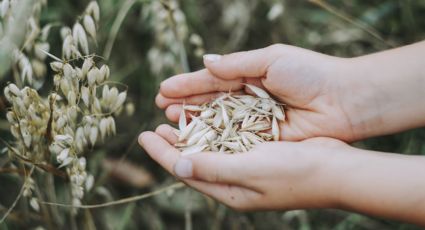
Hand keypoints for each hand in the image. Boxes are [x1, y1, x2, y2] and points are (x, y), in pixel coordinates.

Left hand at [138, 124, 347, 210]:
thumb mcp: (250, 170)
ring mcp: (248, 169)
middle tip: (154, 127)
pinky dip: (213, 131)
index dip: (162, 154)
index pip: (186, 171)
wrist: (336, 170)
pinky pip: (228, 143)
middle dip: (172, 145)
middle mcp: (235, 182)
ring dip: (191, 136)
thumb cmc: (295, 172)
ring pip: (210, 151)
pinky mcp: (260, 155)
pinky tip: (207, 119)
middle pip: (194, 162)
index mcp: (229, 191)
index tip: (143, 136)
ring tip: (174, 121)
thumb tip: (177, 165)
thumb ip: (213, 168)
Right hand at [156, 44, 360, 141]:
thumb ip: (236, 64)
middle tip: (162, 107)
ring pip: (218, 122)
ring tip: (171, 121)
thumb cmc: (310, 73)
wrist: (344, 101)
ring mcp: (254, 120)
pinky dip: (215, 139)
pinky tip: (196, 139)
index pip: (212, 80)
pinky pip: (234, 139)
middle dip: (186, 104)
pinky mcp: (263, 139)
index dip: (188, 85)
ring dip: (195, 121)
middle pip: (211, 102)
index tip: (164, 89)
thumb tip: (205, 62)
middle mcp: (248, 98)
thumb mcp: (271, 59)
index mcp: (250, 75)